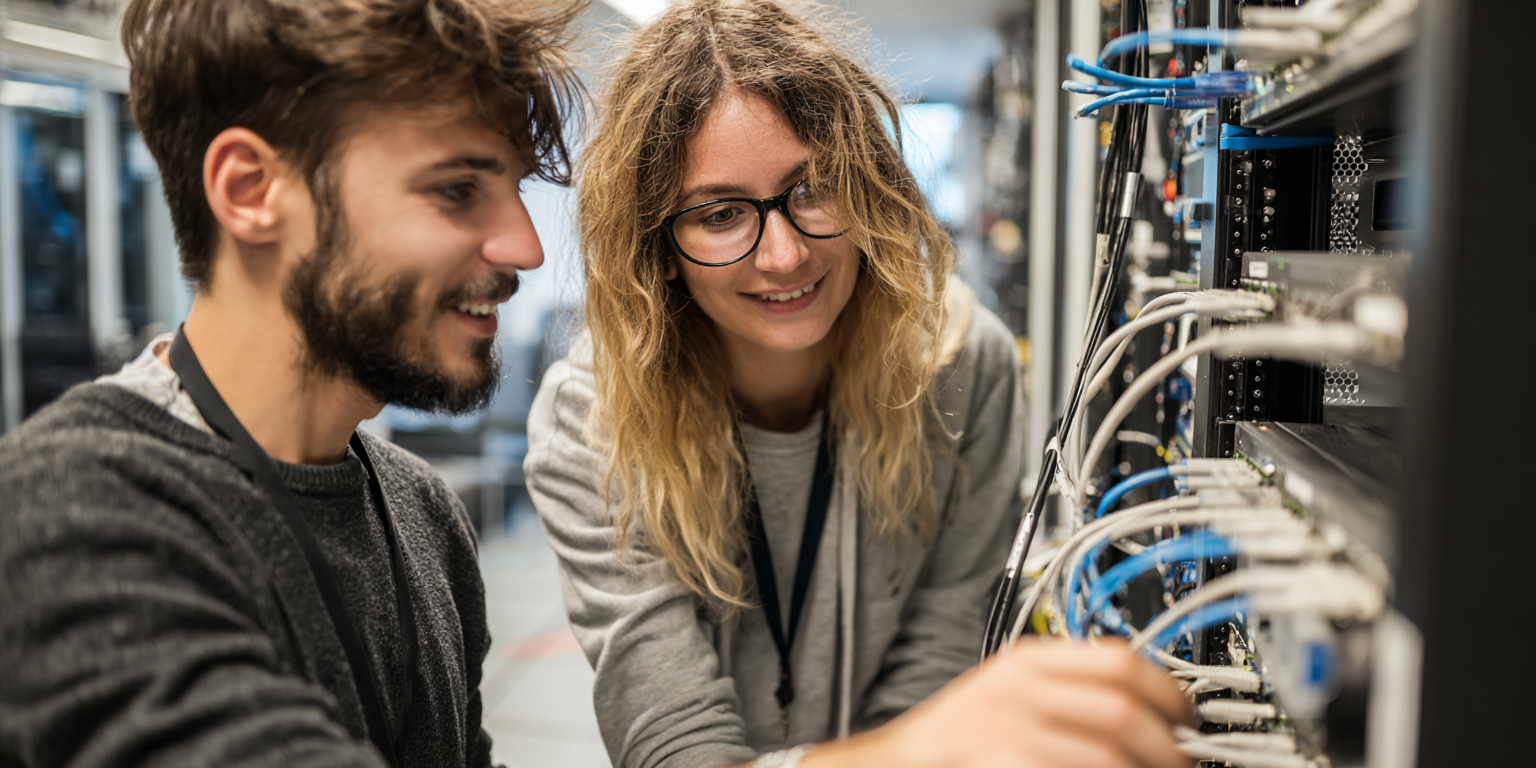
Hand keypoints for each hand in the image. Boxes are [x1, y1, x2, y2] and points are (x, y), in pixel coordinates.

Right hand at [801, 639, 1192, 767]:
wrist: (897, 764)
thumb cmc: (959, 741)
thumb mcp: (1009, 694)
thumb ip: (1066, 690)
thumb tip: (1143, 707)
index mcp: (1026, 661)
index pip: (1118, 659)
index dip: (1168, 690)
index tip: (1189, 714)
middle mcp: (1018, 687)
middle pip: (1122, 707)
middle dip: (1167, 744)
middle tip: (1183, 762)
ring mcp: (1008, 727)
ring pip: (1108, 753)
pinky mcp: (1005, 761)